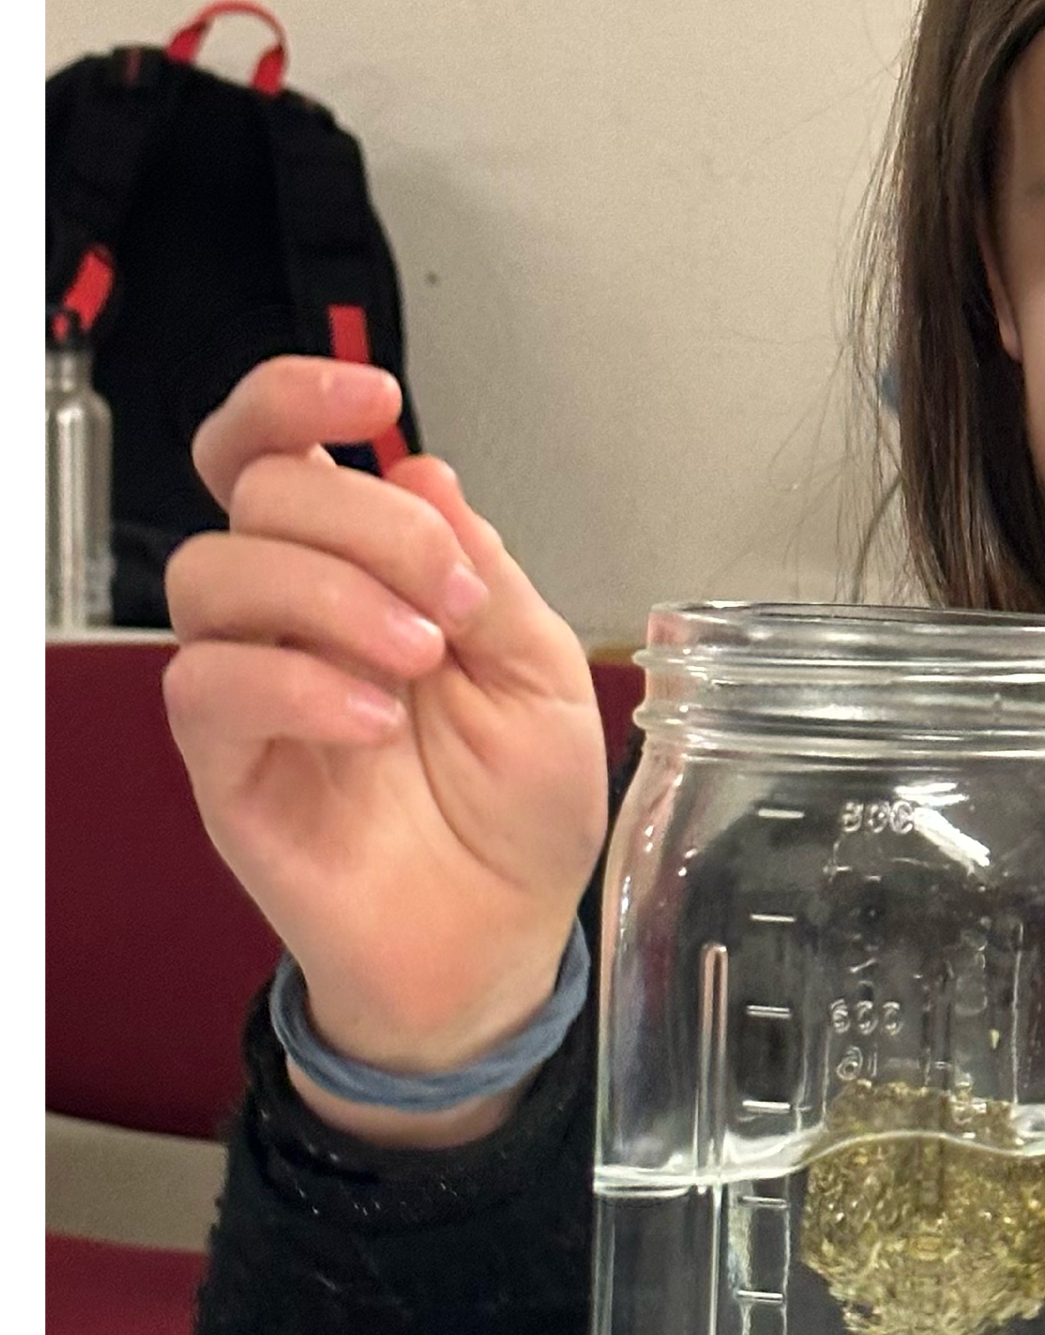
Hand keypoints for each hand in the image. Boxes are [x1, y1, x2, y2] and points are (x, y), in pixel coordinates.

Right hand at [163, 358, 611, 1145]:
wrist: (501, 939)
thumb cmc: (521, 811)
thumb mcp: (545, 674)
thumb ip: (485, 571)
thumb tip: (421, 472)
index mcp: (366, 574)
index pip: (283, 453)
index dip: (298, 399)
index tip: (373, 395)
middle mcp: (295, 616)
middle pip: (255, 495)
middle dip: (362, 522)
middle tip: (451, 598)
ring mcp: (252, 689)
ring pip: (213, 575)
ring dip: (328, 597)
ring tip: (418, 661)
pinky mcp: (224, 768)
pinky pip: (209, 689)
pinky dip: (296, 686)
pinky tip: (373, 720)